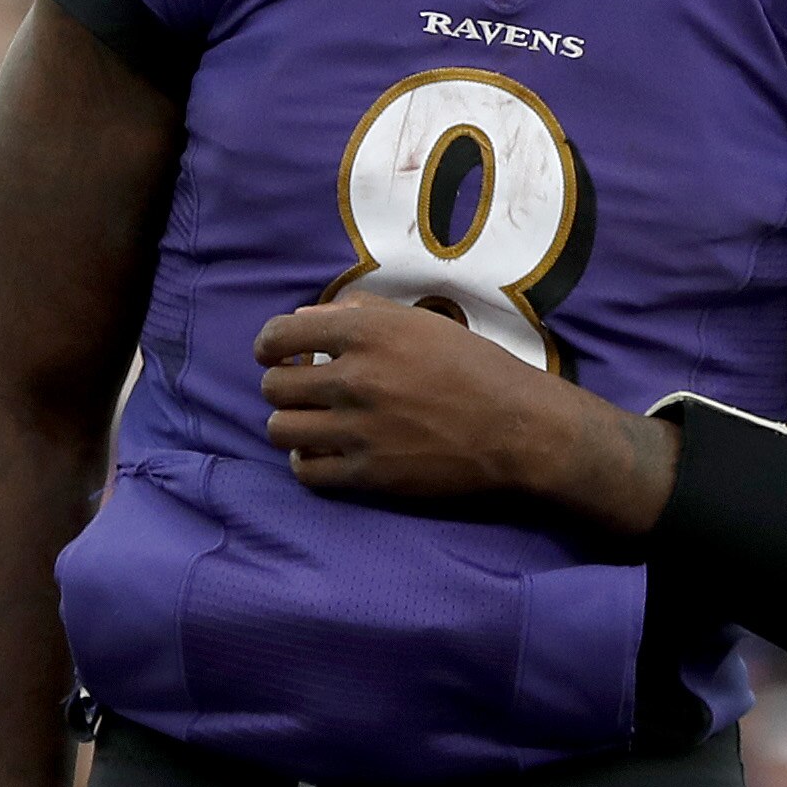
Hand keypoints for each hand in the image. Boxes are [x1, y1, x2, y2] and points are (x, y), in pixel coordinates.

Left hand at [253, 296, 674, 529]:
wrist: (518, 429)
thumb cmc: (475, 368)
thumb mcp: (422, 322)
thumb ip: (361, 312)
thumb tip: (306, 317)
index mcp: (365, 332)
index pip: (279, 335)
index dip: (268, 347)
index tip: (274, 355)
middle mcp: (353, 378)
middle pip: (274, 387)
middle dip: (282, 388)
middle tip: (302, 393)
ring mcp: (357, 429)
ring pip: (280, 430)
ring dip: (290, 426)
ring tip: (310, 425)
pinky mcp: (368, 474)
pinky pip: (306, 472)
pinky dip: (307, 463)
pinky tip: (322, 455)